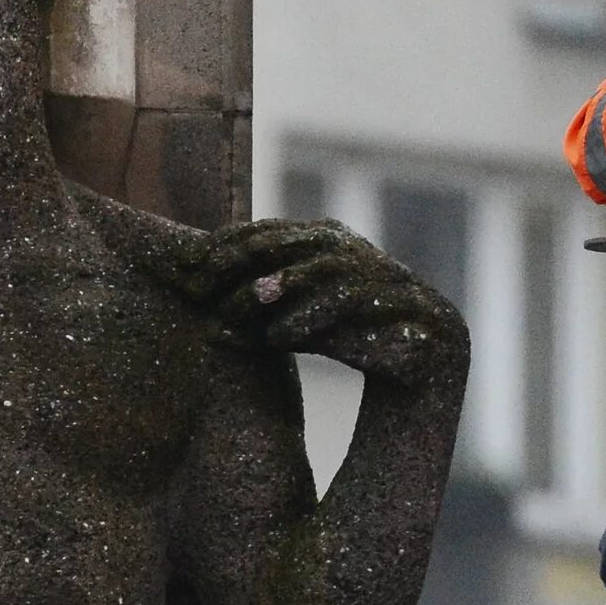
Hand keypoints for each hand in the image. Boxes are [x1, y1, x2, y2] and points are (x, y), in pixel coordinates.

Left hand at [208, 220, 466, 388]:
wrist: (421, 373)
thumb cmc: (349, 341)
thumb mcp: (294, 327)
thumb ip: (261, 317)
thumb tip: (210, 323)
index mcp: (325, 243)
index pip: (269, 231)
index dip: (226, 245)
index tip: (184, 267)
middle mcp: (354, 250)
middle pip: (291, 240)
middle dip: (242, 260)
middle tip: (200, 286)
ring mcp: (385, 273)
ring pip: (325, 266)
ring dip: (279, 285)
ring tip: (239, 307)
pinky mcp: (407, 304)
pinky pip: (354, 302)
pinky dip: (311, 317)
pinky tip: (278, 336)